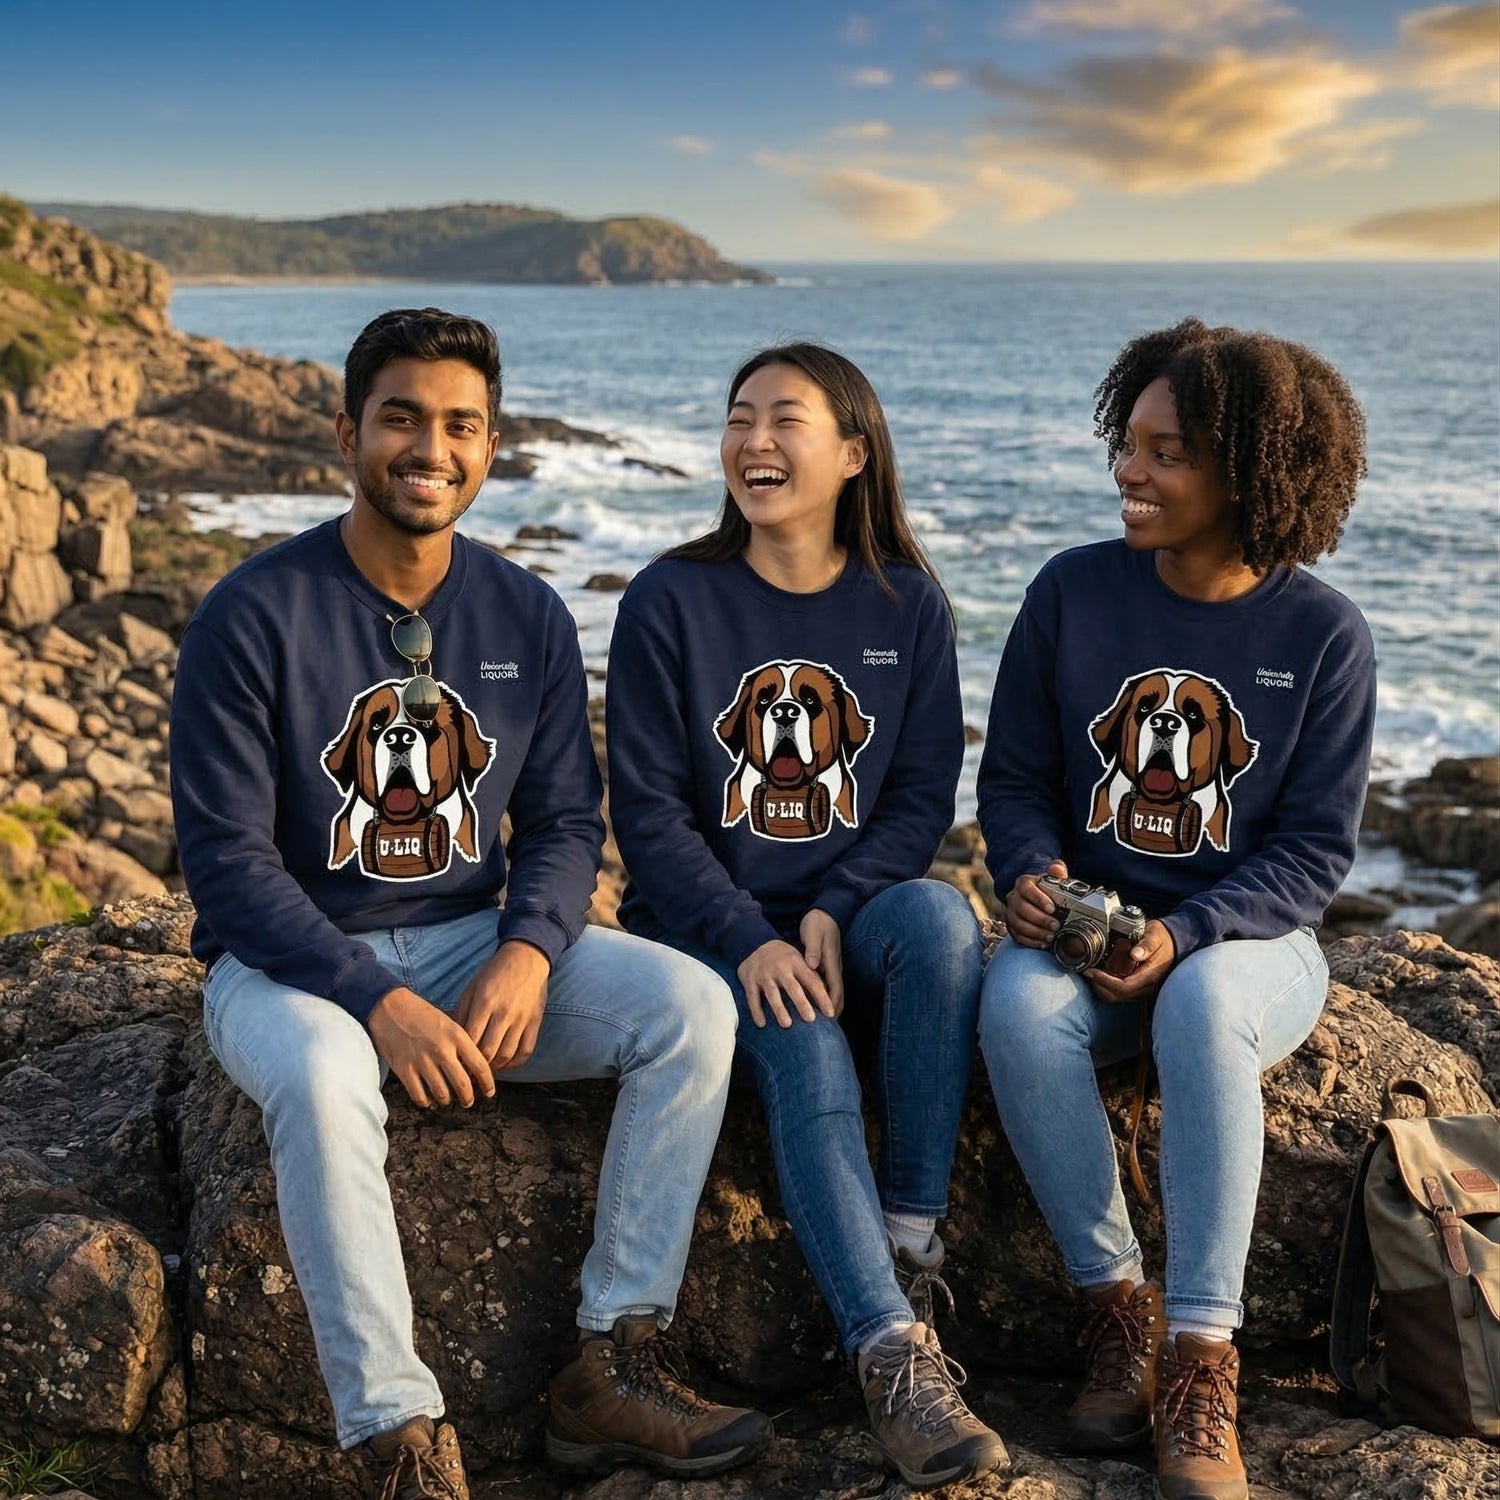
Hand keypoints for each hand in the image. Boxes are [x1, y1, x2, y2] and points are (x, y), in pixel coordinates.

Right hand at [367, 986, 494, 1108]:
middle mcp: (442, 1051)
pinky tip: (429, 1100)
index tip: (490, 1092)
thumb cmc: (421, 1013)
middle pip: (463, 1085)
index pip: (480, 1065)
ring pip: (442, 1094)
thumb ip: (461, 1042)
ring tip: (448, 1100)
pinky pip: (420, 1096)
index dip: (488, 1083)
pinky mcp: (404, 1070)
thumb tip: (475, 1065)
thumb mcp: (448, 1021)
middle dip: (468, 1098)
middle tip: (468, 1102)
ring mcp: (423, 1062)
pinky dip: (426, 1102)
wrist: (390, 1006)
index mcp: (457, 1036)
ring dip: (447, 1101)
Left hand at [455, 940, 551, 1068]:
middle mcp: (504, 1013)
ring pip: (507, 1055)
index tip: (456, 1065)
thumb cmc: (494, 972)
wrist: (527, 958)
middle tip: (469, 1074)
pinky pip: (526, 1050)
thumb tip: (452, 1039)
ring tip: (485, 1070)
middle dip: (476, 1066)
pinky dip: (515, 1063)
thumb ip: (462, 1013)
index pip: (472, 1039)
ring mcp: (522, 1019)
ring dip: (495, 1067)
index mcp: (485, 1002)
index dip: (463, 1056)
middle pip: (489, 1051)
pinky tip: (505, 1064)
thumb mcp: (472, 987)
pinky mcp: (535, 1022)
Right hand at [737, 939, 834, 1028]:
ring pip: (772, 994)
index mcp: (796, 963)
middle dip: (801, 1003)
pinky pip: (752, 998)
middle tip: (811, 1019)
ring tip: (787, 1024)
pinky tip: (762, 1024)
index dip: (821, 997)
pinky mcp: (749, 980)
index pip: (811, 981)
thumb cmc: (784, 959)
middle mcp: (780, 968)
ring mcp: (763, 974)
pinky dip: (756, 1011)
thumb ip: (812, 977)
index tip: (830, 1013)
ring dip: (779, 1009)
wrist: (754, 945)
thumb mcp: (799, 962)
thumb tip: (829, 997)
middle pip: (792, 987)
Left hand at [800, 909, 843, 1018]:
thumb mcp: (813, 934)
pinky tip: (814, 1004)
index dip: (831, 1005)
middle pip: (837, 995)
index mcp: (830, 962)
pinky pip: (827, 985)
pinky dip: (823, 997)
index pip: (835, 989)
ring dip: (829, 1006)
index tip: (827, 1020)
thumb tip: (812, 965)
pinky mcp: (826, 965)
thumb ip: (813, 950)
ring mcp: (831, 967)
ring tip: (821, 1023)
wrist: (825, 912)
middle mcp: (833, 967)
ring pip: (833, 991)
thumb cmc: (817, 923)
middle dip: (833, 1012)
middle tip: (826, 1030)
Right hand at [1004, 860, 1068, 948]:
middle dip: (1040, 919)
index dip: (1039, 899)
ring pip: (1018, 924)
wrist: (1034, 900)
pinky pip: (1017, 936)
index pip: (1027, 889)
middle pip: (1022, 909)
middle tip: (1056, 926)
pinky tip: (1043, 943)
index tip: (1052, 908)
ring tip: (1050, 936)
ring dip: (1035, 932)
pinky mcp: (1011, 927)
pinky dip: (1030, 941)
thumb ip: (1057, 872)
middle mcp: (1013, 898)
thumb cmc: (1046, 890)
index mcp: (1023, 884)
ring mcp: (1010, 913)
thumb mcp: (1052, 879)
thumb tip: (1056, 869)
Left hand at [1086, 919, 1175, 1004]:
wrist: (1174, 941)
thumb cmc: (1163, 937)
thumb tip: (1135, 954)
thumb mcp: (1155, 935)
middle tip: (1087, 972)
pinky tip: (1100, 975)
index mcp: (1149, 975)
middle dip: (1100, 986)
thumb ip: (1146, 945)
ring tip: (1091, 973)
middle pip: (1118, 996)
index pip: (1124, 987)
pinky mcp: (1138, 985)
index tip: (1092, 971)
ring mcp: (1142, 987)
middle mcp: (1146, 985)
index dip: (1105, 981)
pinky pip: (1120, 992)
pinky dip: (1107, 987)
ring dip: (1102, 988)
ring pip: (1118, 997)